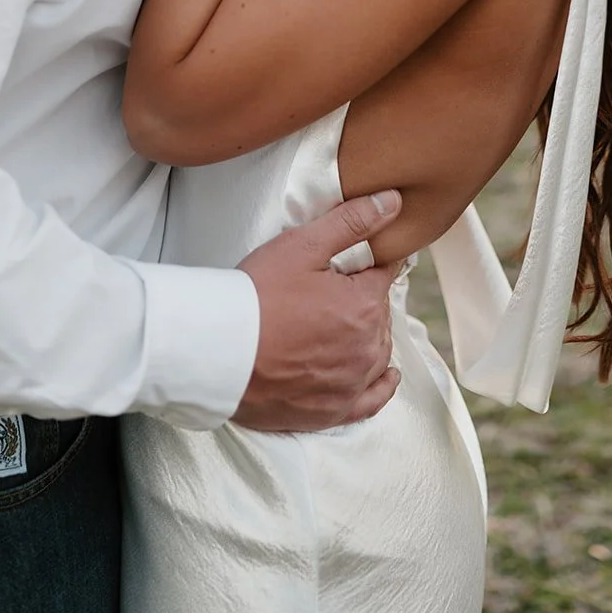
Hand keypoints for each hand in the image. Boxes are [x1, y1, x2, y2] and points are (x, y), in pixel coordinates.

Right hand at [233, 191, 403, 430]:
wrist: (218, 354)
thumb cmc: (257, 296)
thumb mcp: (303, 245)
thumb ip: (352, 222)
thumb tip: (393, 201)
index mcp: (366, 305)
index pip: (383, 274)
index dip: (366, 264)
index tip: (352, 262)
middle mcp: (368, 347)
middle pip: (379, 313)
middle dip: (362, 298)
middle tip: (329, 290)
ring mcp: (351, 383)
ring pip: (378, 352)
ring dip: (369, 335)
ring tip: (345, 322)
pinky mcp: (332, 410)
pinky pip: (372, 399)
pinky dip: (382, 386)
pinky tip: (387, 376)